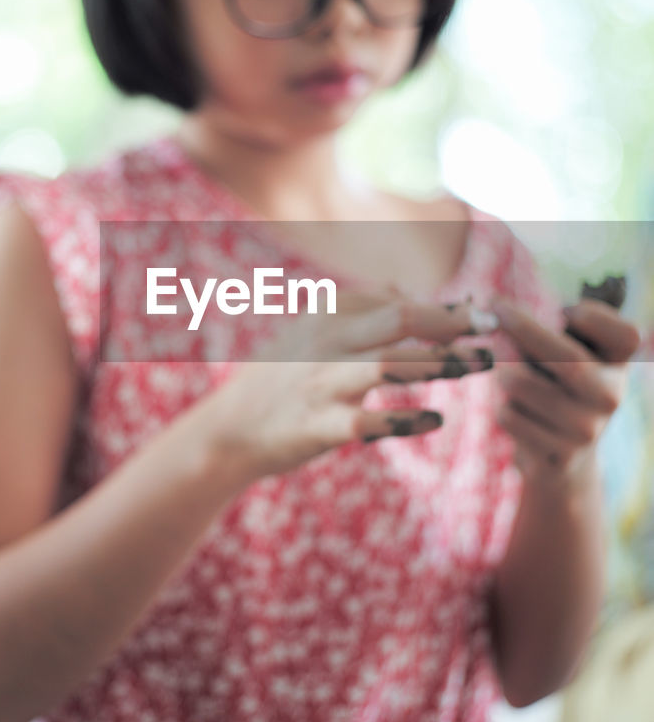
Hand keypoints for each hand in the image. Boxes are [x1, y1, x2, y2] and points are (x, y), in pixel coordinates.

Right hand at [200, 290, 497, 479]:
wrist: (228, 432)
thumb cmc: (278, 381)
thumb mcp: (311, 332)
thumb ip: (358, 309)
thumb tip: (406, 288)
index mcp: (326, 316)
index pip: (397, 302)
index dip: (445, 309)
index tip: (484, 314)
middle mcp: (325, 342)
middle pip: (398, 319)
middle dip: (451, 322)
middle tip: (492, 328)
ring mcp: (321, 383)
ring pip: (388, 364)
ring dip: (438, 364)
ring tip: (476, 366)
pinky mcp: (319, 425)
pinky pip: (371, 421)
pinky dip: (408, 419)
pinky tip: (435, 420)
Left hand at [492, 297, 640, 479]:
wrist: (565, 459)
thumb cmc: (560, 390)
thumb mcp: (573, 357)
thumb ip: (555, 331)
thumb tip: (500, 313)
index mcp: (618, 366)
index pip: (625, 335)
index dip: (595, 316)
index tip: (565, 308)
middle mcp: (610, 397)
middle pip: (566, 358)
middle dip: (521, 327)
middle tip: (494, 309)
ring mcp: (585, 430)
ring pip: (519, 384)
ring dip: (501, 371)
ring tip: (505, 371)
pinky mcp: (557, 455)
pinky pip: (508, 415)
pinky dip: (500, 404)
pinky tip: (514, 408)